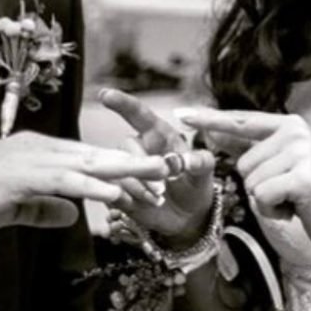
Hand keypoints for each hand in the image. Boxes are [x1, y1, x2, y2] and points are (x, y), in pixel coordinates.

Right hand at [0, 130, 168, 233]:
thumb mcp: (14, 206)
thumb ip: (44, 208)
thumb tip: (72, 216)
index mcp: (39, 152)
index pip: (88, 161)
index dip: (120, 172)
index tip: (149, 183)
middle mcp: (40, 149)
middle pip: (96, 157)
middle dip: (133, 164)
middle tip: (168, 169)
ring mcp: (32, 159)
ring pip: (88, 165)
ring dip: (124, 172)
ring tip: (155, 178)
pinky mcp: (22, 176)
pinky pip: (65, 182)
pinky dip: (91, 187)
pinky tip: (114, 195)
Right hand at [98, 88, 215, 244]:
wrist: (188, 216)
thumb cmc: (196, 184)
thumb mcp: (204, 171)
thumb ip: (201, 161)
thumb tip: (187, 160)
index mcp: (159, 135)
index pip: (139, 115)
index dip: (123, 103)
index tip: (106, 95)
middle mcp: (139, 148)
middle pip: (127, 147)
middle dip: (142, 166)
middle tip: (163, 188)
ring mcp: (127, 169)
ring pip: (118, 170)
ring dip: (138, 186)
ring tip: (159, 198)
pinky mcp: (120, 191)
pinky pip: (115, 191)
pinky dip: (130, 199)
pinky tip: (148, 204)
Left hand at [175, 108, 310, 255]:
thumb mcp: (284, 166)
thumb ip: (257, 150)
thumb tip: (217, 135)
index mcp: (289, 125)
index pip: (241, 121)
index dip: (209, 119)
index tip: (181, 113)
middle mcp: (295, 132)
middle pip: (242, 163)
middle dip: (259, 186)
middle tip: (288, 193)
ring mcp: (300, 152)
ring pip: (250, 183)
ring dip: (267, 201)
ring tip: (293, 200)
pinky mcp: (302, 176)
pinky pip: (262, 196)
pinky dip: (274, 211)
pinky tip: (296, 209)